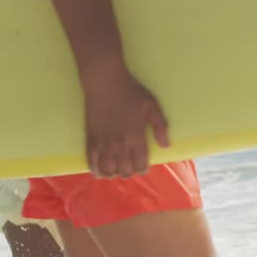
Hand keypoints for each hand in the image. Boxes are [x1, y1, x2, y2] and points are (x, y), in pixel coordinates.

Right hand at [81, 64, 169, 178]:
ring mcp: (104, 142)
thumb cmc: (131, 92)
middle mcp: (120, 144)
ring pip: (108, 169)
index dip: (142, 169)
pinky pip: (91, 162)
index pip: (140, 164)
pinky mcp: (91, 139)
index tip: (143, 167)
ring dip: (113, 173)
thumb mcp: (152, 105)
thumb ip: (160, 126)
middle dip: (129, 172)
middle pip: (124, 170)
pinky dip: (95, 170)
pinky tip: (99, 171)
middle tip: (130, 168)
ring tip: (116, 171)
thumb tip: (166, 145)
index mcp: (136, 137)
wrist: (104, 82)